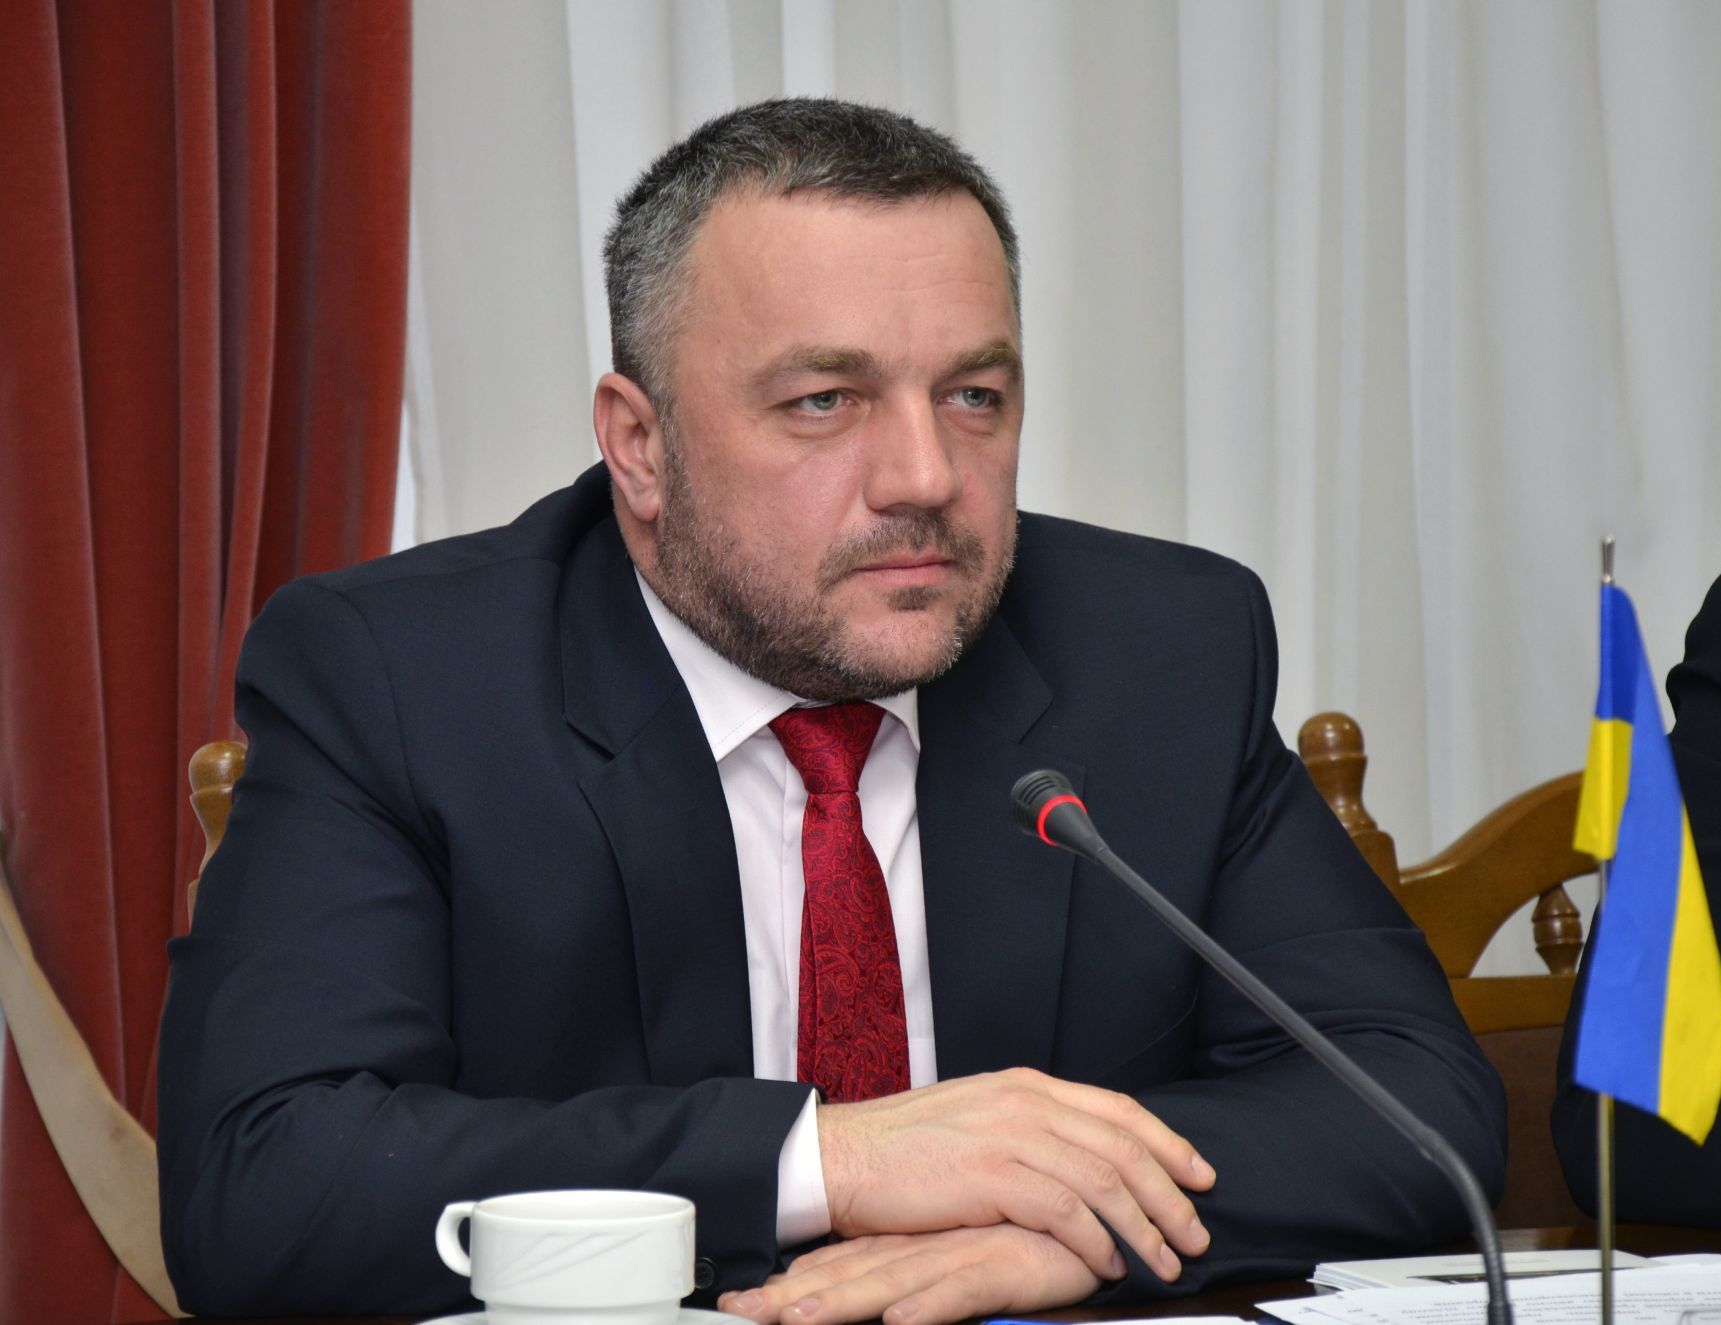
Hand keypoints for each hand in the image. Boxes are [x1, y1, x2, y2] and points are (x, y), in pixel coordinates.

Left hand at [721, 1226, 1100, 1324]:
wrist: (1104, 1207)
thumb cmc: (1043, 1236)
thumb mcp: (978, 1255)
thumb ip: (937, 1271)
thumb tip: (890, 1292)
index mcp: (920, 1240)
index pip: (845, 1263)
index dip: (793, 1285)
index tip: (737, 1304)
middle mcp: (933, 1242)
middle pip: (853, 1272)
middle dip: (793, 1298)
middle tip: (737, 1312)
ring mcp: (966, 1246)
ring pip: (894, 1277)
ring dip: (841, 1302)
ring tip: (791, 1320)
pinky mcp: (1006, 1258)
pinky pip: (964, 1284)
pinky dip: (931, 1302)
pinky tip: (899, 1318)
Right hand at [816, 1067, 1213, 1282]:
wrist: (842, 1154)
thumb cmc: (905, 1148)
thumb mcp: (978, 1118)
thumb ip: (1029, 1129)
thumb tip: (1078, 1156)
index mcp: (1027, 1085)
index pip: (1118, 1109)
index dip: (1167, 1142)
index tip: (1199, 1174)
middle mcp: (1026, 1102)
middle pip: (1124, 1146)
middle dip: (1170, 1194)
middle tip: (1196, 1233)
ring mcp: (1009, 1135)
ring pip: (1104, 1181)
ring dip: (1143, 1228)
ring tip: (1162, 1262)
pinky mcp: (990, 1175)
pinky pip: (1065, 1211)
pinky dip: (1095, 1242)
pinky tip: (1106, 1266)